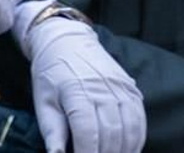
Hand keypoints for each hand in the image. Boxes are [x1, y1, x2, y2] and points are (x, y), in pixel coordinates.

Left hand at [13, 1, 145, 152]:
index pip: (88, 131)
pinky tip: (131, 149)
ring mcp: (121, 87)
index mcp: (77, 92)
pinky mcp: (131, 87)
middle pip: (111, 132)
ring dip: (124, 149)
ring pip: (129, 126)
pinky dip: (137, 137)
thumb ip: (52, 130)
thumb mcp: (43, 101)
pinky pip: (140, 116)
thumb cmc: (51, 73)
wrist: (69, 42)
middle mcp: (103, 88)